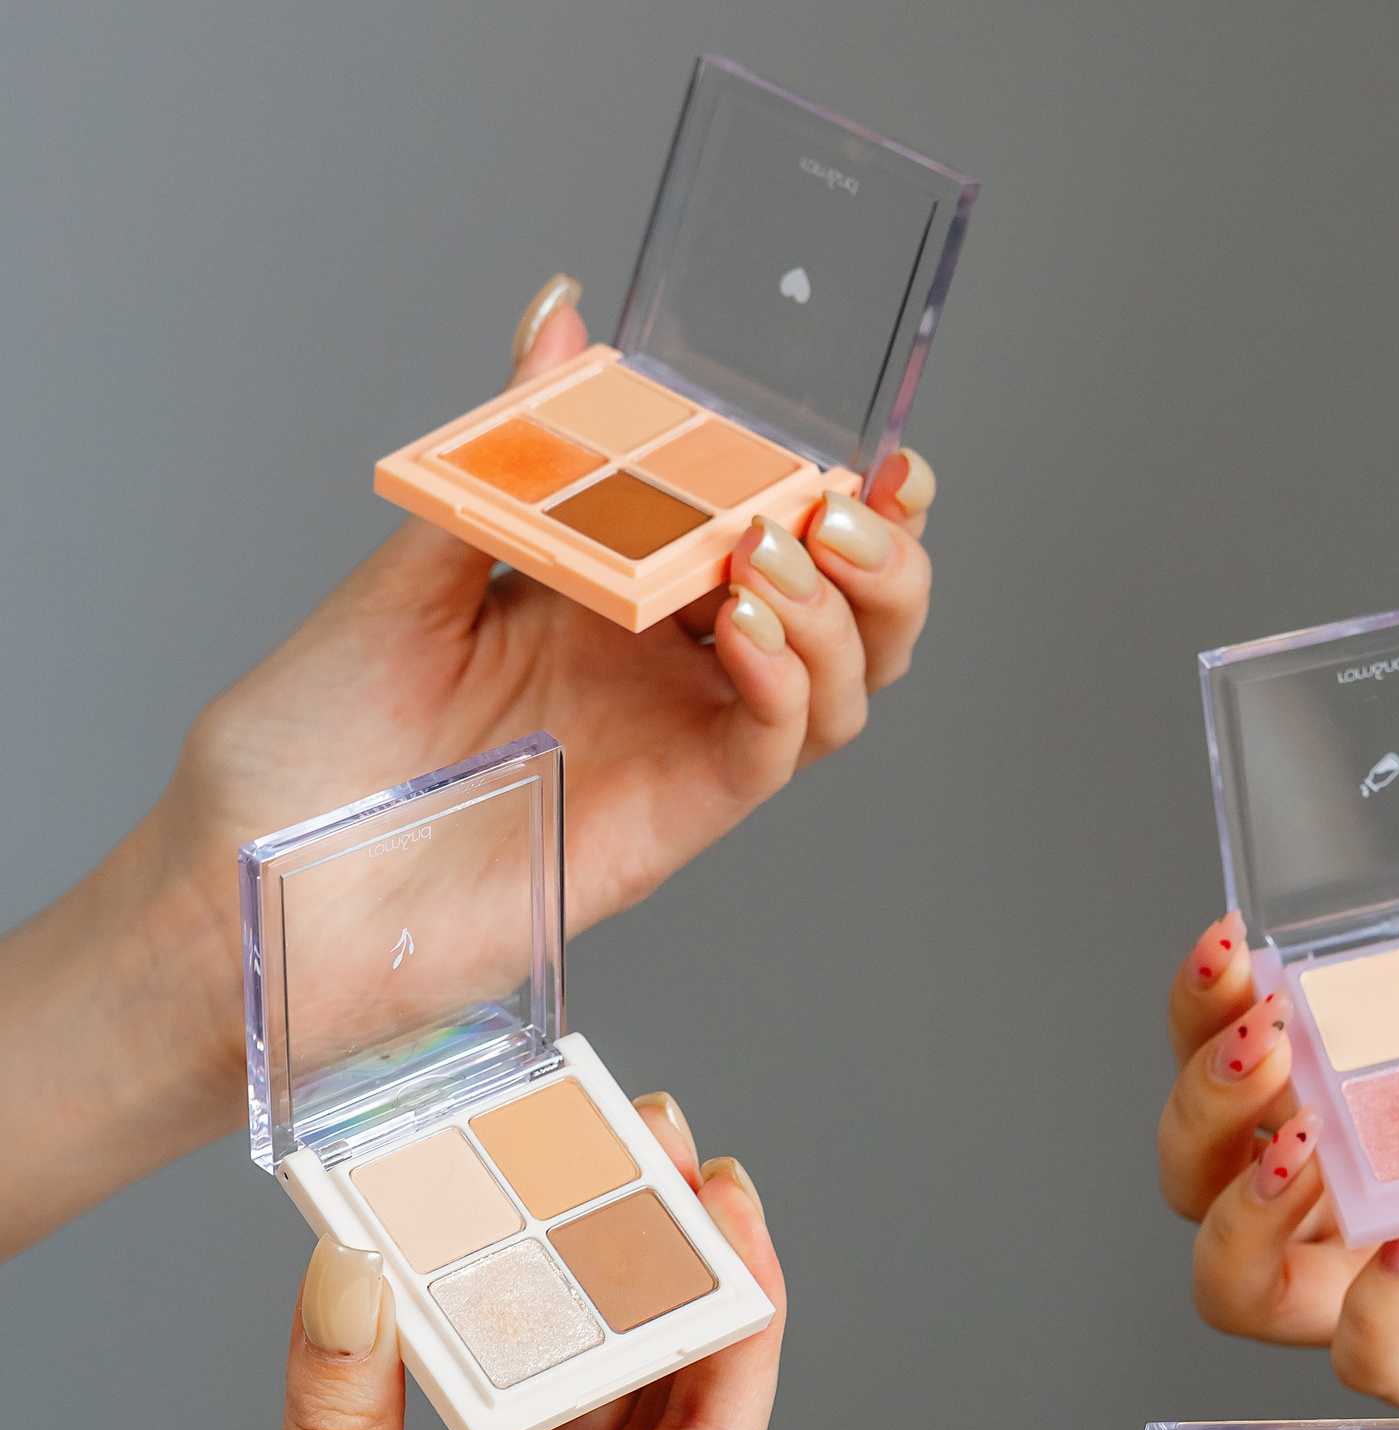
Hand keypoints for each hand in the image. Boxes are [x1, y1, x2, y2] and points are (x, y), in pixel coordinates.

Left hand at [0, 274, 937, 1256]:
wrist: (256, 877)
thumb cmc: (312, 744)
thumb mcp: (411, 560)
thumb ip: (515, 451)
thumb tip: (561, 318)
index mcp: (615, 601)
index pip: (768, 540)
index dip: (840, 495)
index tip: (864, 446)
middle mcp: (660, 674)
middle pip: (842, 620)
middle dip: (879, 554)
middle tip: (844, 502)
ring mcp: (670, 749)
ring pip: (837, 690)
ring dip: (842, 613)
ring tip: (774, 556)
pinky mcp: (666, 822)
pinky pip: (769, 755)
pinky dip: (789, 686)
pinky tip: (751, 631)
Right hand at [1160, 850, 1398, 1429]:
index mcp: (1357, 1117)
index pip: (1228, 1063)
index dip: (1202, 1009)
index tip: (1230, 946)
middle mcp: (1342, 1209)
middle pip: (1193, 1170)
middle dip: (1204, 1101)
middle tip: (1270, 1041)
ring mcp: (1377, 1293)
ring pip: (1232, 1283)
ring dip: (1241, 1213)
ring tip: (1302, 1145)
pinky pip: (1365, 1358)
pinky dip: (1373, 1304)